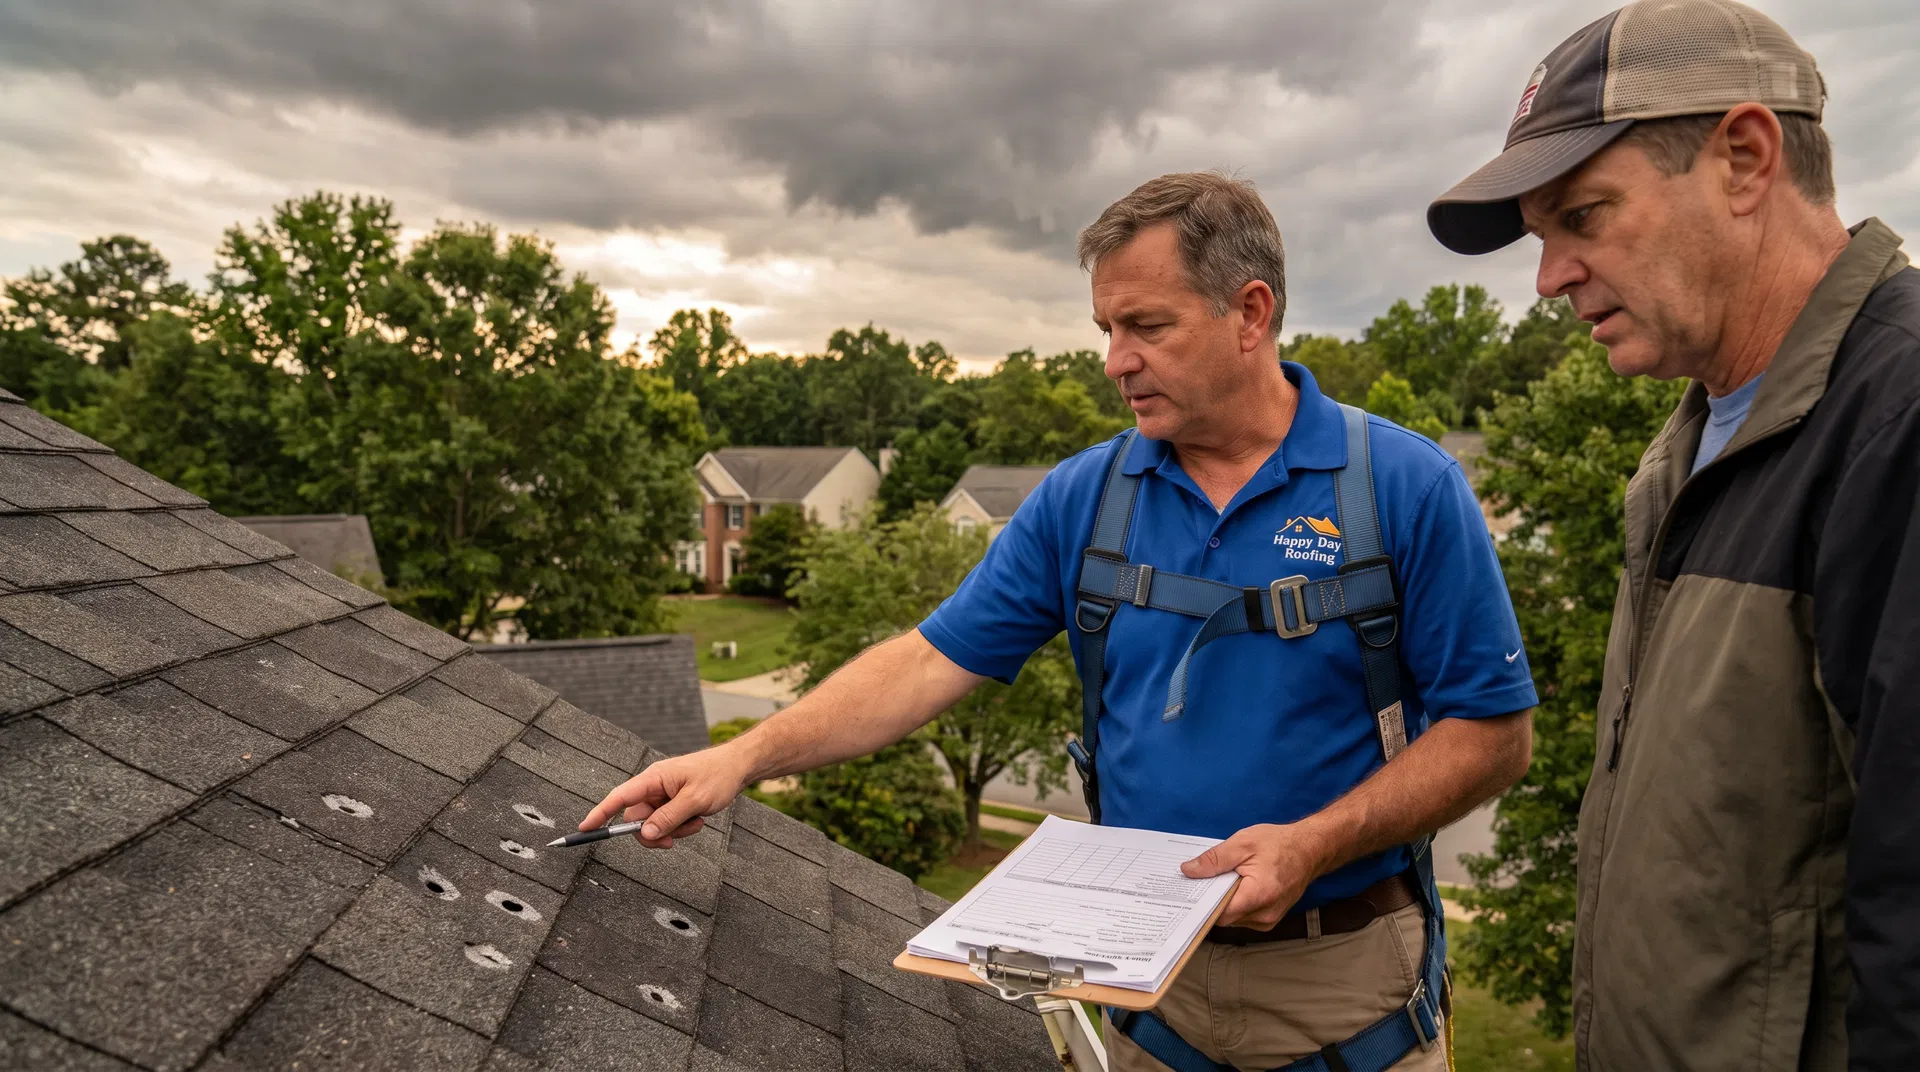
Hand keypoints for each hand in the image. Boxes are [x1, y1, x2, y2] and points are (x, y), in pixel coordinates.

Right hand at [580, 744, 756, 848]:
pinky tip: (698, 818)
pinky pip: (667, 823)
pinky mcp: (672, 803)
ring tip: (696, 821)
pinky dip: (682, 826)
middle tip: (674, 839)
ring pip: (653, 825)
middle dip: (654, 833)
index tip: (584, 828)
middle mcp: (654, 787)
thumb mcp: (694, 800)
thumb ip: (668, 818)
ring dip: (674, 830)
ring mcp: (663, 796)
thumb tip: (644, 834)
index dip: (600, 813)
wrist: (738, 768)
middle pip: (636, 820)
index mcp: (653, 779)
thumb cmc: (717, 776)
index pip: (619, 798)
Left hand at [1180, 822, 1328, 929]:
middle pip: (1224, 917)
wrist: (1310, 849)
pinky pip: (1243, 917)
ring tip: (1220, 881)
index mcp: (1259, 895)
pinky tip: (1233, 887)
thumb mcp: (1242, 843)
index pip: (1219, 912)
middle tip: (1200, 881)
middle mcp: (1265, 914)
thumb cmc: (1280, 844)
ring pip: (1233, 919)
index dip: (1201, 903)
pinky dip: (1235, 904)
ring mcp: (1269, 920)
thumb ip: (1214, 860)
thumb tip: (1188, 870)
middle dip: (1211, 900)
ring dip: (1224, 902)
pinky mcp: (1269, 919)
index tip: (1187, 892)